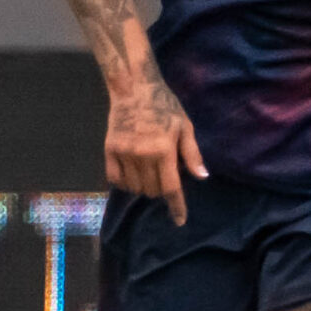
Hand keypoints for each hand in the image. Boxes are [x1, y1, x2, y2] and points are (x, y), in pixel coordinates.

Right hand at [106, 72, 205, 224]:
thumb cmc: (165, 107)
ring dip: (144, 188)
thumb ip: (192, 154)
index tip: (179, 221)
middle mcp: (142, 155)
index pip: (170, 188)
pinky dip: (125, 183)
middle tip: (166, 176)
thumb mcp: (186, 127)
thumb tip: (202, 177)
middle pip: (152, 190)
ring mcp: (123, 153)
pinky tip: (133, 175)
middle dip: (162, 192)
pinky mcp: (109, 150)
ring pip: (134, 187)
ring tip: (151, 173)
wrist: (134, 90)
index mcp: (164, 150)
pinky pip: (115, 179)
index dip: (176, 206)